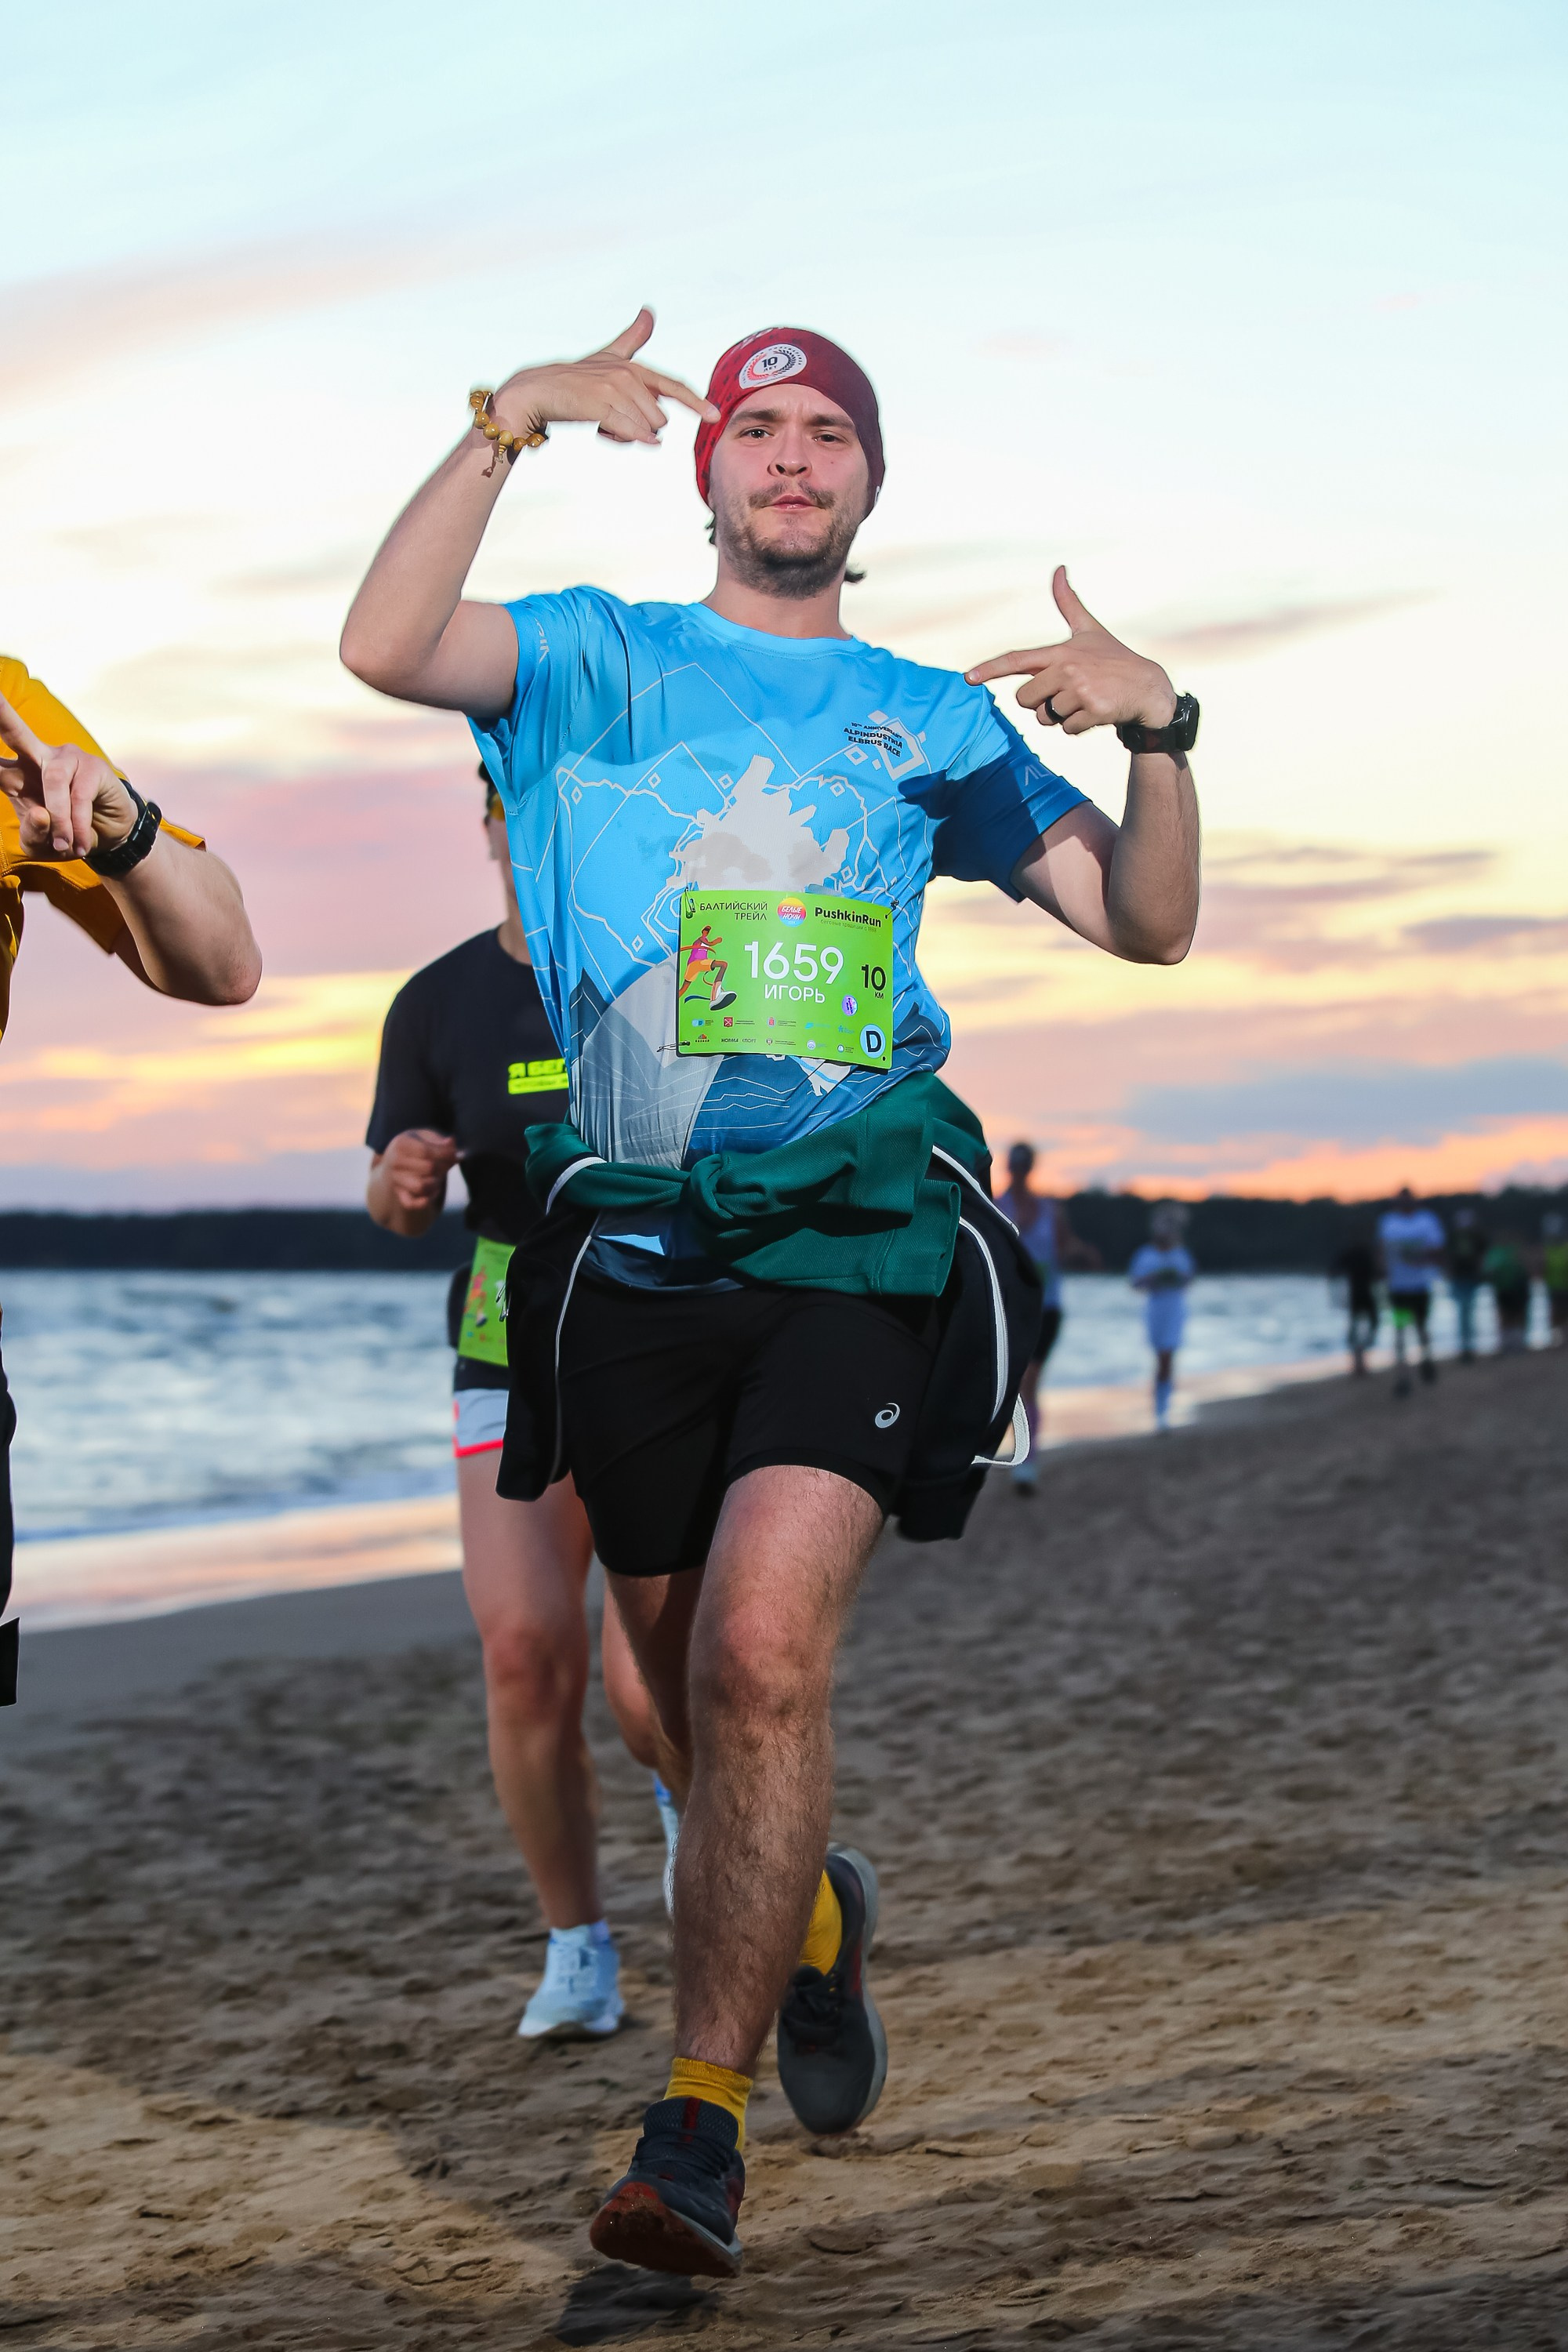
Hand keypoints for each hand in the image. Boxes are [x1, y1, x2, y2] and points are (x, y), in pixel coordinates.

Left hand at [0, 690, 139, 858]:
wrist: (107, 840)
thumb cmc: (66, 836)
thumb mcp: (39, 845)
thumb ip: (32, 833)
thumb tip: (40, 813)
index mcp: (17, 774)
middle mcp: (37, 758)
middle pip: (15, 731)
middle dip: (1, 713)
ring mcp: (66, 758)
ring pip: (52, 781)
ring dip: (58, 818)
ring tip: (64, 845)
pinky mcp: (93, 767)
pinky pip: (79, 795)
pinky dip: (78, 823)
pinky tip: (81, 843)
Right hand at [381, 1128, 458, 1213]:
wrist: (399, 1158)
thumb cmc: (418, 1145)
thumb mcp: (428, 1137)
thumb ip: (440, 1140)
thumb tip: (451, 1142)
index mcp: (401, 1144)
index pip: (426, 1151)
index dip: (445, 1153)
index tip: (455, 1153)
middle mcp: (395, 1162)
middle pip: (428, 1168)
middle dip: (443, 1167)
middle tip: (448, 1164)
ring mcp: (396, 1179)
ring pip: (422, 1186)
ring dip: (436, 1183)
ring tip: (438, 1177)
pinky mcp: (400, 1194)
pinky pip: (411, 1204)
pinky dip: (424, 1202)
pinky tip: (434, 1191)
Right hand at [489, 307, 719, 448]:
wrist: (537, 391)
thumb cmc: (575, 379)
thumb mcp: (608, 355)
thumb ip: (632, 337)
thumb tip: (649, 311)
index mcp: (634, 368)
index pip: (672, 386)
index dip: (696, 402)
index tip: (716, 416)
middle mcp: (628, 375)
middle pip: (659, 419)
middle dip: (641, 428)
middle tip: (613, 421)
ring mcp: (614, 390)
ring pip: (645, 428)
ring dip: (627, 435)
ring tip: (604, 424)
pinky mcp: (601, 405)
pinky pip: (630, 432)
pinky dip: (629, 439)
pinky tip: (610, 435)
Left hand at [966, 568, 1176, 737]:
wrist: (1148, 686)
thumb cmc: (1113, 658)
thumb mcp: (1089, 629)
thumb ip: (1069, 603)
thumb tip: (1059, 568)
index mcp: (1060, 651)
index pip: (1017, 659)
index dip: (990, 669)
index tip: (967, 678)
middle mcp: (1067, 668)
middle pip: (1026, 700)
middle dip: (1041, 703)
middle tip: (1069, 693)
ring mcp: (1080, 690)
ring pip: (1046, 718)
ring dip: (1063, 717)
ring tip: (1086, 700)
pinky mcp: (1093, 710)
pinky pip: (1066, 730)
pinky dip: (1079, 727)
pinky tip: (1097, 712)